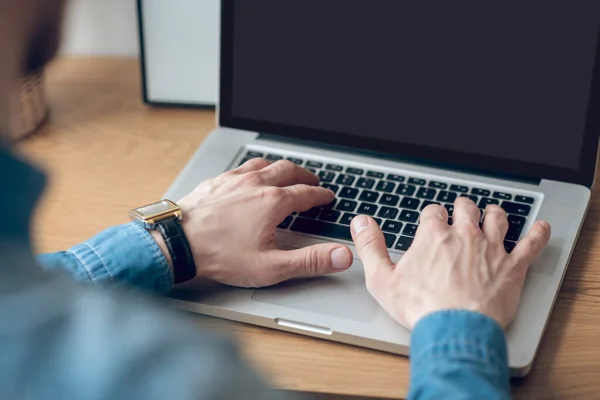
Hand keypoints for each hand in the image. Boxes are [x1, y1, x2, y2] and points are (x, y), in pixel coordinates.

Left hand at [170, 159, 352, 286]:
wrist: (176, 244)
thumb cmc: (218, 256)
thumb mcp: (271, 266)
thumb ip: (310, 260)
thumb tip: (341, 255)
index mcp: (272, 202)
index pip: (306, 193)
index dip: (320, 195)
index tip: (327, 196)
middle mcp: (255, 184)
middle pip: (288, 171)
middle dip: (304, 175)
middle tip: (312, 180)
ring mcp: (233, 180)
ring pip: (264, 163)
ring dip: (280, 167)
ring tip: (286, 172)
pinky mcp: (216, 181)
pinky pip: (241, 166)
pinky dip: (255, 168)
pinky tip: (250, 175)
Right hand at [350, 197, 550, 328]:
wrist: (454, 329)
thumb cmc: (420, 307)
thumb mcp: (381, 278)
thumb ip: (370, 246)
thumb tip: (361, 222)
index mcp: (433, 236)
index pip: (433, 212)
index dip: (432, 215)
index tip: (432, 220)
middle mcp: (464, 236)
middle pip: (466, 209)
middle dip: (462, 208)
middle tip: (461, 211)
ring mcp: (491, 249)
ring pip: (497, 218)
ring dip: (494, 213)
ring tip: (493, 213)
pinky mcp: (512, 267)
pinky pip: (530, 244)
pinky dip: (537, 234)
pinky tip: (541, 227)